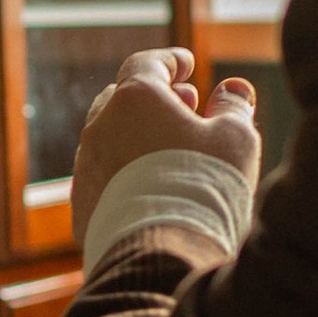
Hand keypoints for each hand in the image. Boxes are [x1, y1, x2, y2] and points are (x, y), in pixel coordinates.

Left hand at [69, 46, 260, 245]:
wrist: (162, 255)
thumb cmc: (204, 187)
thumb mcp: (235, 139)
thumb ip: (233, 108)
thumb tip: (234, 91)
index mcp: (135, 98)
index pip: (147, 64)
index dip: (170, 61)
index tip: (186, 64)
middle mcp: (100, 127)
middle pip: (121, 99)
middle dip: (153, 98)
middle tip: (183, 103)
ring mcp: (86, 167)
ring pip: (108, 139)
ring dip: (135, 136)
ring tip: (168, 147)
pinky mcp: (82, 205)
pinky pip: (103, 178)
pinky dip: (124, 172)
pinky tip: (148, 187)